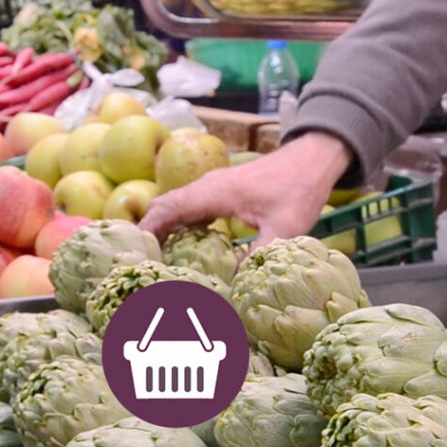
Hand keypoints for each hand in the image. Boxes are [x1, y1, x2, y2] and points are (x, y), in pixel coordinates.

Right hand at [139, 131, 354, 247]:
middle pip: (164, 207)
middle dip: (148, 234)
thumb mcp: (283, 229)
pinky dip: (180, 225)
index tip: (133, 256)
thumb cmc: (298, 189)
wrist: (313, 158)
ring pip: (176, 207)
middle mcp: (206, 187)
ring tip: (155, 260)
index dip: (146, 232)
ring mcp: (213, 187)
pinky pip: (191, 208)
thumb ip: (257, 258)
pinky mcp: (222, 191)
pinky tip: (184, 248)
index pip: (165, 210)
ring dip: (164, 229)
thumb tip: (234, 288)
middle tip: (139, 264)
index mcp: (212, 193)